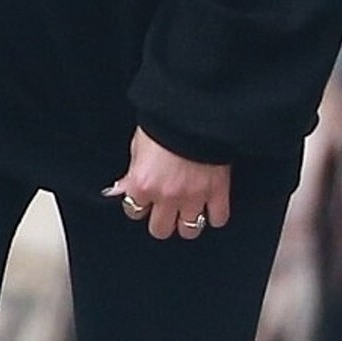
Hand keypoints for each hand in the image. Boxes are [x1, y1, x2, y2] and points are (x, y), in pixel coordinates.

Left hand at [104, 129, 231, 242]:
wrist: (195, 110)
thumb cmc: (164, 121)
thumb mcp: (138, 145)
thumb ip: (132, 172)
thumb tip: (124, 188)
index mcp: (142, 183)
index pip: (134, 212)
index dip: (140, 205)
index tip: (145, 200)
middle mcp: (166, 196)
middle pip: (160, 230)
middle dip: (162, 220)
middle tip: (166, 209)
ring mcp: (193, 197)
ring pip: (188, 230)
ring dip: (187, 222)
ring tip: (188, 211)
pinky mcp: (218, 191)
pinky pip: (218, 219)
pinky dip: (215, 215)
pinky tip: (211, 207)